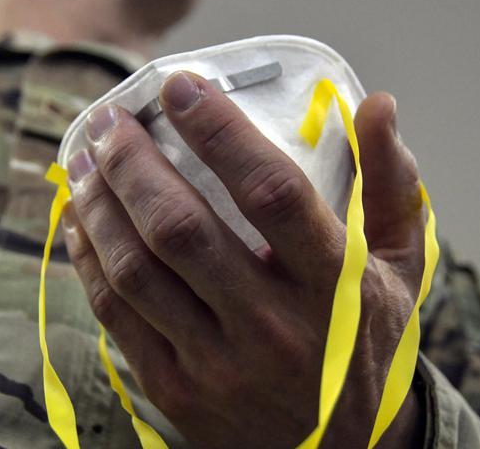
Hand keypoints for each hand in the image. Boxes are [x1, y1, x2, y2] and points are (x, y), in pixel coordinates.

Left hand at [62, 71, 426, 447]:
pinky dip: (89, 260)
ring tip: (83, 162)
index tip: (180, 87)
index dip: (220, 133)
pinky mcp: (177, 392)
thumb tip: (375, 104)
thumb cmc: (365, 339)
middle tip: (109, 121)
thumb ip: (388, 185)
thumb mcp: (399, 267)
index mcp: (334, 287)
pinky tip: (81, 220)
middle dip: (132, 163)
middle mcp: (274, 328)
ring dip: (99, 206)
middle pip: (181, 229)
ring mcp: (219, 366)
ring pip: (136, 271)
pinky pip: (117, 316)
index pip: (271, 194)